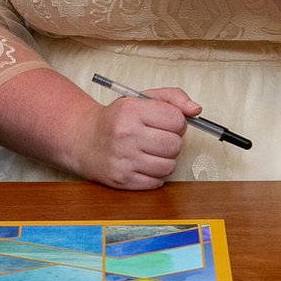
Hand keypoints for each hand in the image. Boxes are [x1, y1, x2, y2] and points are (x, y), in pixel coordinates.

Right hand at [71, 86, 200, 189]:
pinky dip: (155, 175)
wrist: (83, 139)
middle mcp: (125, 135)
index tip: (166, 123)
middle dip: (172, 142)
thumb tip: (197, 110)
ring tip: (152, 153)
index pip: (177, 120)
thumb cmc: (117, 119)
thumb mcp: (141, 99)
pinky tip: (143, 164)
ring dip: (165, 160)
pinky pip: (156, 182)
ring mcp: (123, 159)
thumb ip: (173, 98)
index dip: (177, 122)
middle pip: (174, 145)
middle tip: (158, 139)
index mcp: (131, 110)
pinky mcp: (122, 179)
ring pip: (168, 166)